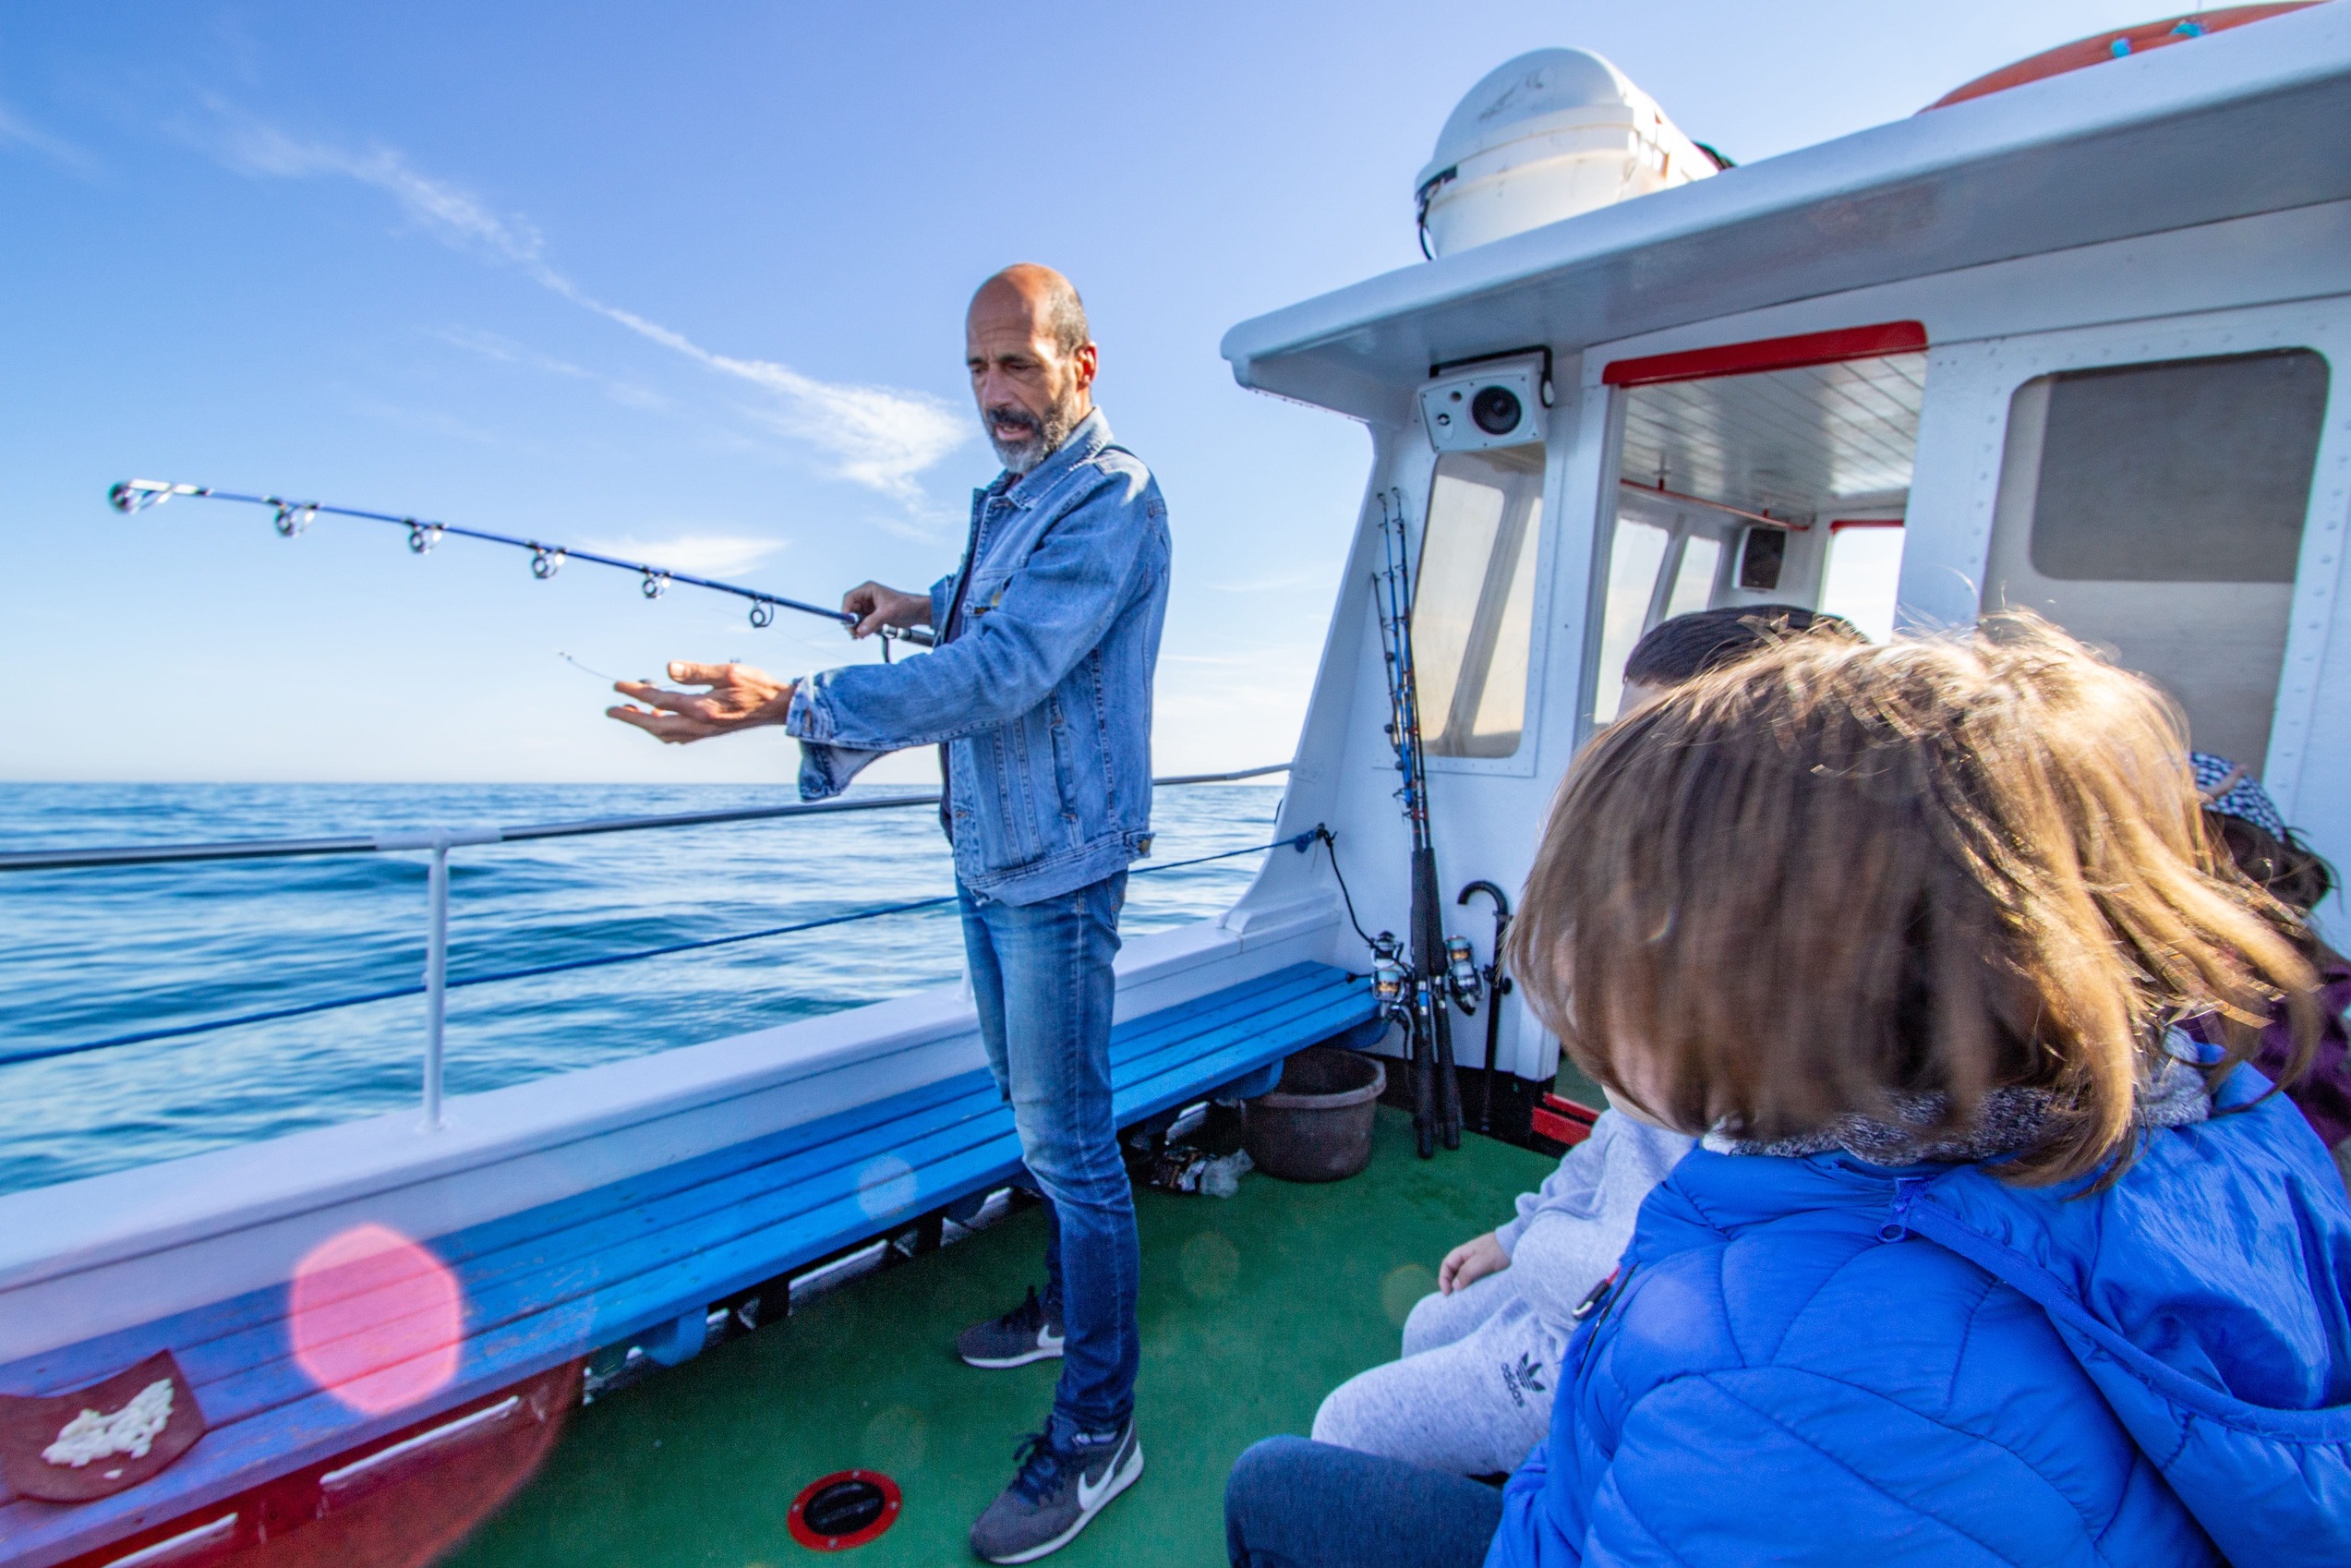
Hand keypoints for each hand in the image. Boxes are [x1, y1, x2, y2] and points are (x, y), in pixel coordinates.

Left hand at [607, 661, 795, 744]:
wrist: (778, 708)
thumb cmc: (756, 685)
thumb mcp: (728, 671)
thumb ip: (696, 671)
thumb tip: (666, 668)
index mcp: (702, 709)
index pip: (659, 700)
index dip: (636, 692)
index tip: (617, 686)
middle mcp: (700, 725)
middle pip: (655, 725)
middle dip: (631, 717)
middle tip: (611, 709)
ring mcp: (704, 732)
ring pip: (665, 734)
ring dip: (646, 724)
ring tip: (632, 712)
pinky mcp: (709, 733)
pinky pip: (677, 736)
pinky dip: (662, 729)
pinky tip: (660, 718)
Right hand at [842, 581, 931, 638]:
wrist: (918, 613)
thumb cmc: (907, 605)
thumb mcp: (888, 612)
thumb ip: (873, 622)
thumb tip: (860, 631)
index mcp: (868, 590)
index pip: (850, 598)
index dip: (846, 610)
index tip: (847, 622)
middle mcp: (867, 599)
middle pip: (851, 610)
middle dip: (851, 622)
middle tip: (855, 633)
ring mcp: (869, 609)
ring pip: (856, 620)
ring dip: (857, 628)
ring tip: (861, 636)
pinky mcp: (873, 618)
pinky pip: (863, 625)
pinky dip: (863, 631)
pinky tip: (866, 635)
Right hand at [1438, 1231, 1509, 1294]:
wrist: (1518, 1245)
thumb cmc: (1499, 1250)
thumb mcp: (1481, 1261)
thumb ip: (1467, 1273)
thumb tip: (1455, 1287)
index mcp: (1464, 1252)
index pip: (1447, 1265)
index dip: (1444, 1279)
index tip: (1448, 1293)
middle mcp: (1469, 1258)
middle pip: (1454, 1272)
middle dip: (1452, 1285)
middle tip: (1454, 1300)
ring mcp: (1479, 1265)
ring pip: (1465, 1278)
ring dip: (1463, 1288)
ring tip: (1465, 1300)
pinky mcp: (1488, 1271)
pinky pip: (1476, 1281)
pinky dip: (1473, 1288)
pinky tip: (1476, 1296)